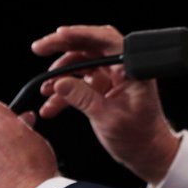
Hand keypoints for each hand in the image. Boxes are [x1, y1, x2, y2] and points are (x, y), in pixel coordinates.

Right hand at [30, 24, 179, 184]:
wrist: (147, 153)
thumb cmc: (139, 137)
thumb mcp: (108, 119)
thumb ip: (83, 99)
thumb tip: (59, 82)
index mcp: (131, 69)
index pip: (106, 40)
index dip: (80, 34)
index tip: (58, 35)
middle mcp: (122, 68)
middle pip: (90, 46)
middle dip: (63, 47)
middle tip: (40, 49)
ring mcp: (113, 77)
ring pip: (82, 64)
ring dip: (60, 74)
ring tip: (44, 88)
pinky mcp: (104, 88)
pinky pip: (80, 82)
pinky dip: (64, 92)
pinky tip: (50, 105)